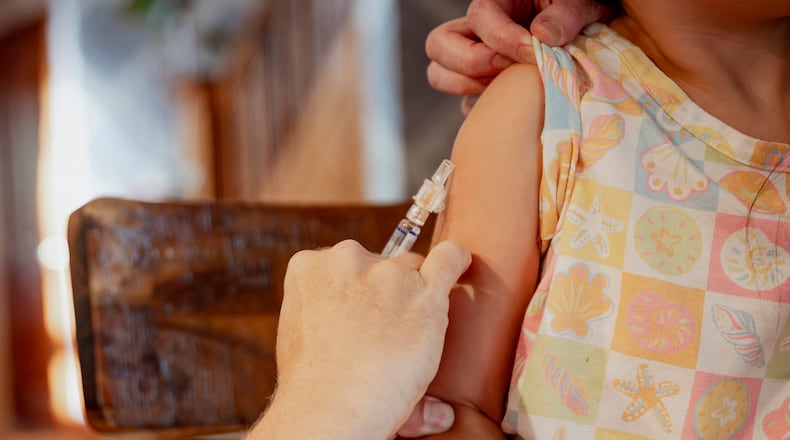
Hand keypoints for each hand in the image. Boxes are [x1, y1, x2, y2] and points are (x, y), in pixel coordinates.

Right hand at [270, 240, 470, 438]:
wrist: (331, 409)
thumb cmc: (314, 385)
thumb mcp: (297, 330)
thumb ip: (324, 307)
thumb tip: (355, 313)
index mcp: (309, 266)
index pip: (345, 263)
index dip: (356, 290)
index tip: (359, 315)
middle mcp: (348, 259)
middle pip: (380, 263)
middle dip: (384, 292)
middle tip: (383, 334)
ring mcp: (388, 273)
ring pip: (412, 270)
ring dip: (413, 296)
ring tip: (407, 339)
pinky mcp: (424, 293)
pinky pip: (450, 259)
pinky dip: (457, 262)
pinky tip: (461, 270)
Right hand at [426, 0, 614, 106]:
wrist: (586, 34)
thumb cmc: (580, 13)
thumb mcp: (582, 4)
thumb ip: (567, 15)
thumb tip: (542, 37)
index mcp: (497, 4)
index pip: (480, 17)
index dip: (502, 39)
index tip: (532, 54)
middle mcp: (476, 33)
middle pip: (439, 44)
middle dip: (469, 62)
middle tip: (505, 71)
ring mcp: (475, 63)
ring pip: (439, 74)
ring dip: (464, 86)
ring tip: (502, 89)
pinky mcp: (484, 89)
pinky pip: (464, 103)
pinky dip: (479, 110)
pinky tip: (510, 109)